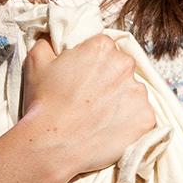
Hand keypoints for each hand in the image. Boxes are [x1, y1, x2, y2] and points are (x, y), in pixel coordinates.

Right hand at [21, 33, 157, 178]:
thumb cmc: (44, 103)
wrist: (52, 144)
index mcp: (102, 47)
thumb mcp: (36, 62)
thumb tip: (53, 38)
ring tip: (100, 118)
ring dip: (121, 102)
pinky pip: (142, 117)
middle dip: (110, 81)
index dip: (93, 65)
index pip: (105, 49)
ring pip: (133, 93)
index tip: (83, 80)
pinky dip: (131, 124)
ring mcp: (139, 93)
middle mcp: (125, 65)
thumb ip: (48, 42)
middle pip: (122, 69)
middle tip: (91, 100)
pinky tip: (111, 130)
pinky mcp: (146, 119)